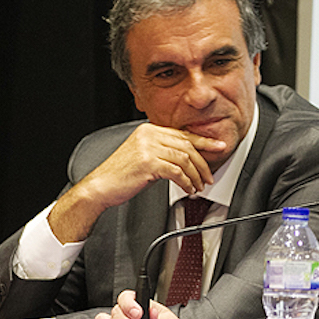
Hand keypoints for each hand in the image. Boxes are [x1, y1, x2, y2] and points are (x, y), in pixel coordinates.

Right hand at [50, 123, 225, 242]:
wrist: (100, 187)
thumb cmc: (121, 175)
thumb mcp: (145, 157)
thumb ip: (164, 152)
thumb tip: (189, 159)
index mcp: (149, 130)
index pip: (183, 134)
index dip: (204, 142)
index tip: (218, 147)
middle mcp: (149, 135)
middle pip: (187, 145)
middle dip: (203, 162)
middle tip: (210, 175)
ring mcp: (148, 147)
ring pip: (185, 159)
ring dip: (195, 175)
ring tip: (198, 186)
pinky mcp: (148, 162)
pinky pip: (177, 171)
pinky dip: (186, 182)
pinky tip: (188, 189)